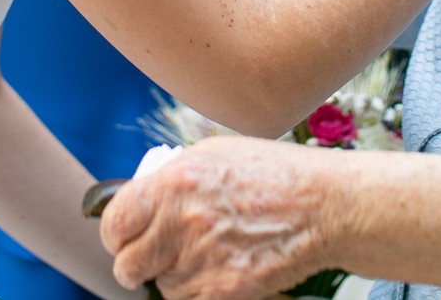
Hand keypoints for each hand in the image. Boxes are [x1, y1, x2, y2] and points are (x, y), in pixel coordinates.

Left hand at [102, 138, 338, 299]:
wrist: (325, 206)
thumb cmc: (274, 174)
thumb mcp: (215, 156)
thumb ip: (171, 179)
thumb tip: (140, 199)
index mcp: (174, 183)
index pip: (115, 223)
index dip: (117, 234)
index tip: (124, 237)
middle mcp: (182, 222)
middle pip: (127, 265)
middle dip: (136, 263)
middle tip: (153, 257)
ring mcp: (203, 260)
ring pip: (161, 288)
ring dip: (173, 277)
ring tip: (202, 257)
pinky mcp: (225, 291)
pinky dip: (198, 293)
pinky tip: (217, 271)